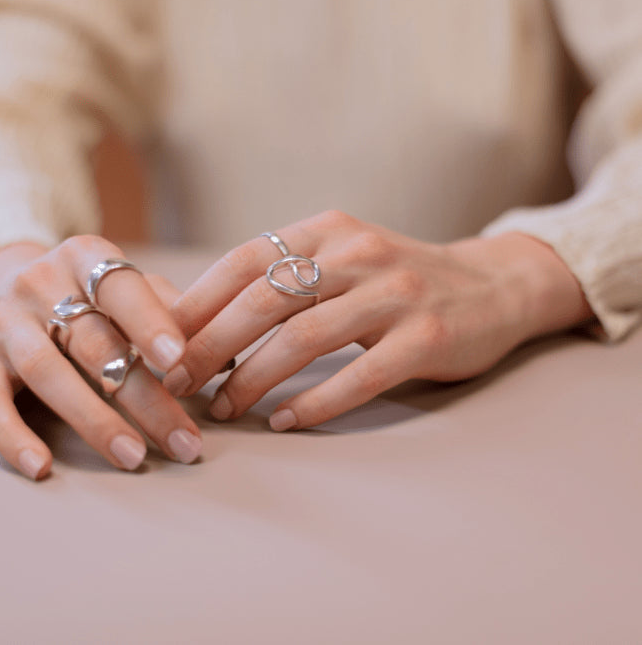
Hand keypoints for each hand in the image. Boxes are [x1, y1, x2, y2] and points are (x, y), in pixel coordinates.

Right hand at [0, 236, 201, 480]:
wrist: (5, 278)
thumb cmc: (88, 292)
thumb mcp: (125, 286)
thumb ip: (170, 312)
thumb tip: (226, 358)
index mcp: (85, 257)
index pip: (120, 287)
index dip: (150, 322)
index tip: (180, 359)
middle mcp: (40, 283)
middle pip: (95, 343)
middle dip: (144, 397)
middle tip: (185, 441)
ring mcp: (6, 322)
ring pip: (48, 373)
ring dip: (93, 420)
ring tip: (133, 457)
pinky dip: (14, 436)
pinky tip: (42, 468)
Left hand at [165, 211, 592, 429]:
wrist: (491, 285)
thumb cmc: (399, 280)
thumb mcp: (343, 260)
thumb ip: (288, 278)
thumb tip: (205, 321)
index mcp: (328, 230)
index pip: (244, 260)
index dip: (196, 301)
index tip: (159, 340)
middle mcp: (358, 253)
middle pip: (264, 300)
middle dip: (210, 345)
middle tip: (175, 381)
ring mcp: (395, 293)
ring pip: (304, 338)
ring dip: (253, 378)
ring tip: (224, 407)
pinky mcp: (425, 336)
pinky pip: (357, 375)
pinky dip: (313, 402)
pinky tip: (284, 421)